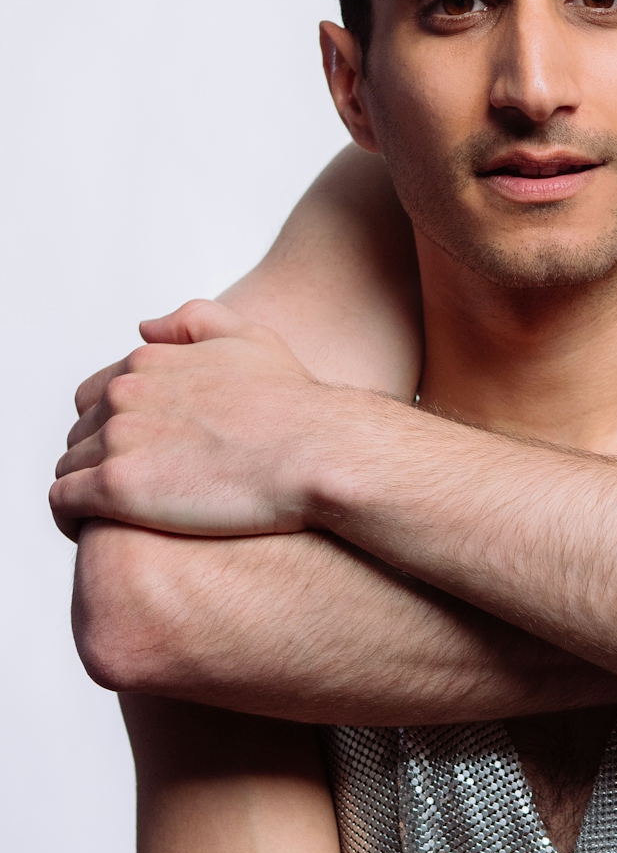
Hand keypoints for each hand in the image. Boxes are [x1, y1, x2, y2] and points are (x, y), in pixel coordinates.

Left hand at [50, 300, 343, 539]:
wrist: (318, 452)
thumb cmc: (296, 404)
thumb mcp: (251, 338)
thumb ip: (193, 321)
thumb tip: (145, 329)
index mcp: (148, 361)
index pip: (96, 395)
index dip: (115, 426)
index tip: (142, 454)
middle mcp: (124, 394)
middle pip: (80, 432)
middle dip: (100, 458)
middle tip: (140, 489)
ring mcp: (118, 439)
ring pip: (69, 466)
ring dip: (87, 489)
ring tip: (120, 517)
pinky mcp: (117, 487)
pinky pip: (62, 501)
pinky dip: (71, 517)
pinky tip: (100, 531)